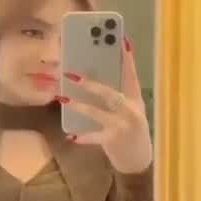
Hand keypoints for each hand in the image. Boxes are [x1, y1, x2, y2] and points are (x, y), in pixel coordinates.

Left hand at [63, 40, 152, 173]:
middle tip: (71, 74)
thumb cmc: (129, 129)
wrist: (138, 160)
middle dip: (91, 83)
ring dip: (80, 105)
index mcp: (135, 98)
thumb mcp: (128, 109)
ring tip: (62, 98)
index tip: (121, 40)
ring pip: (99, 112)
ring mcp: (123, 126)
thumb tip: (90, 75)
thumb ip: (115, 94)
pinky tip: (71, 136)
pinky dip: (84, 136)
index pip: (131, 74)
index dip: (126, 58)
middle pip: (110, 93)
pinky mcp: (115, 141)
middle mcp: (132, 110)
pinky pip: (96, 136)